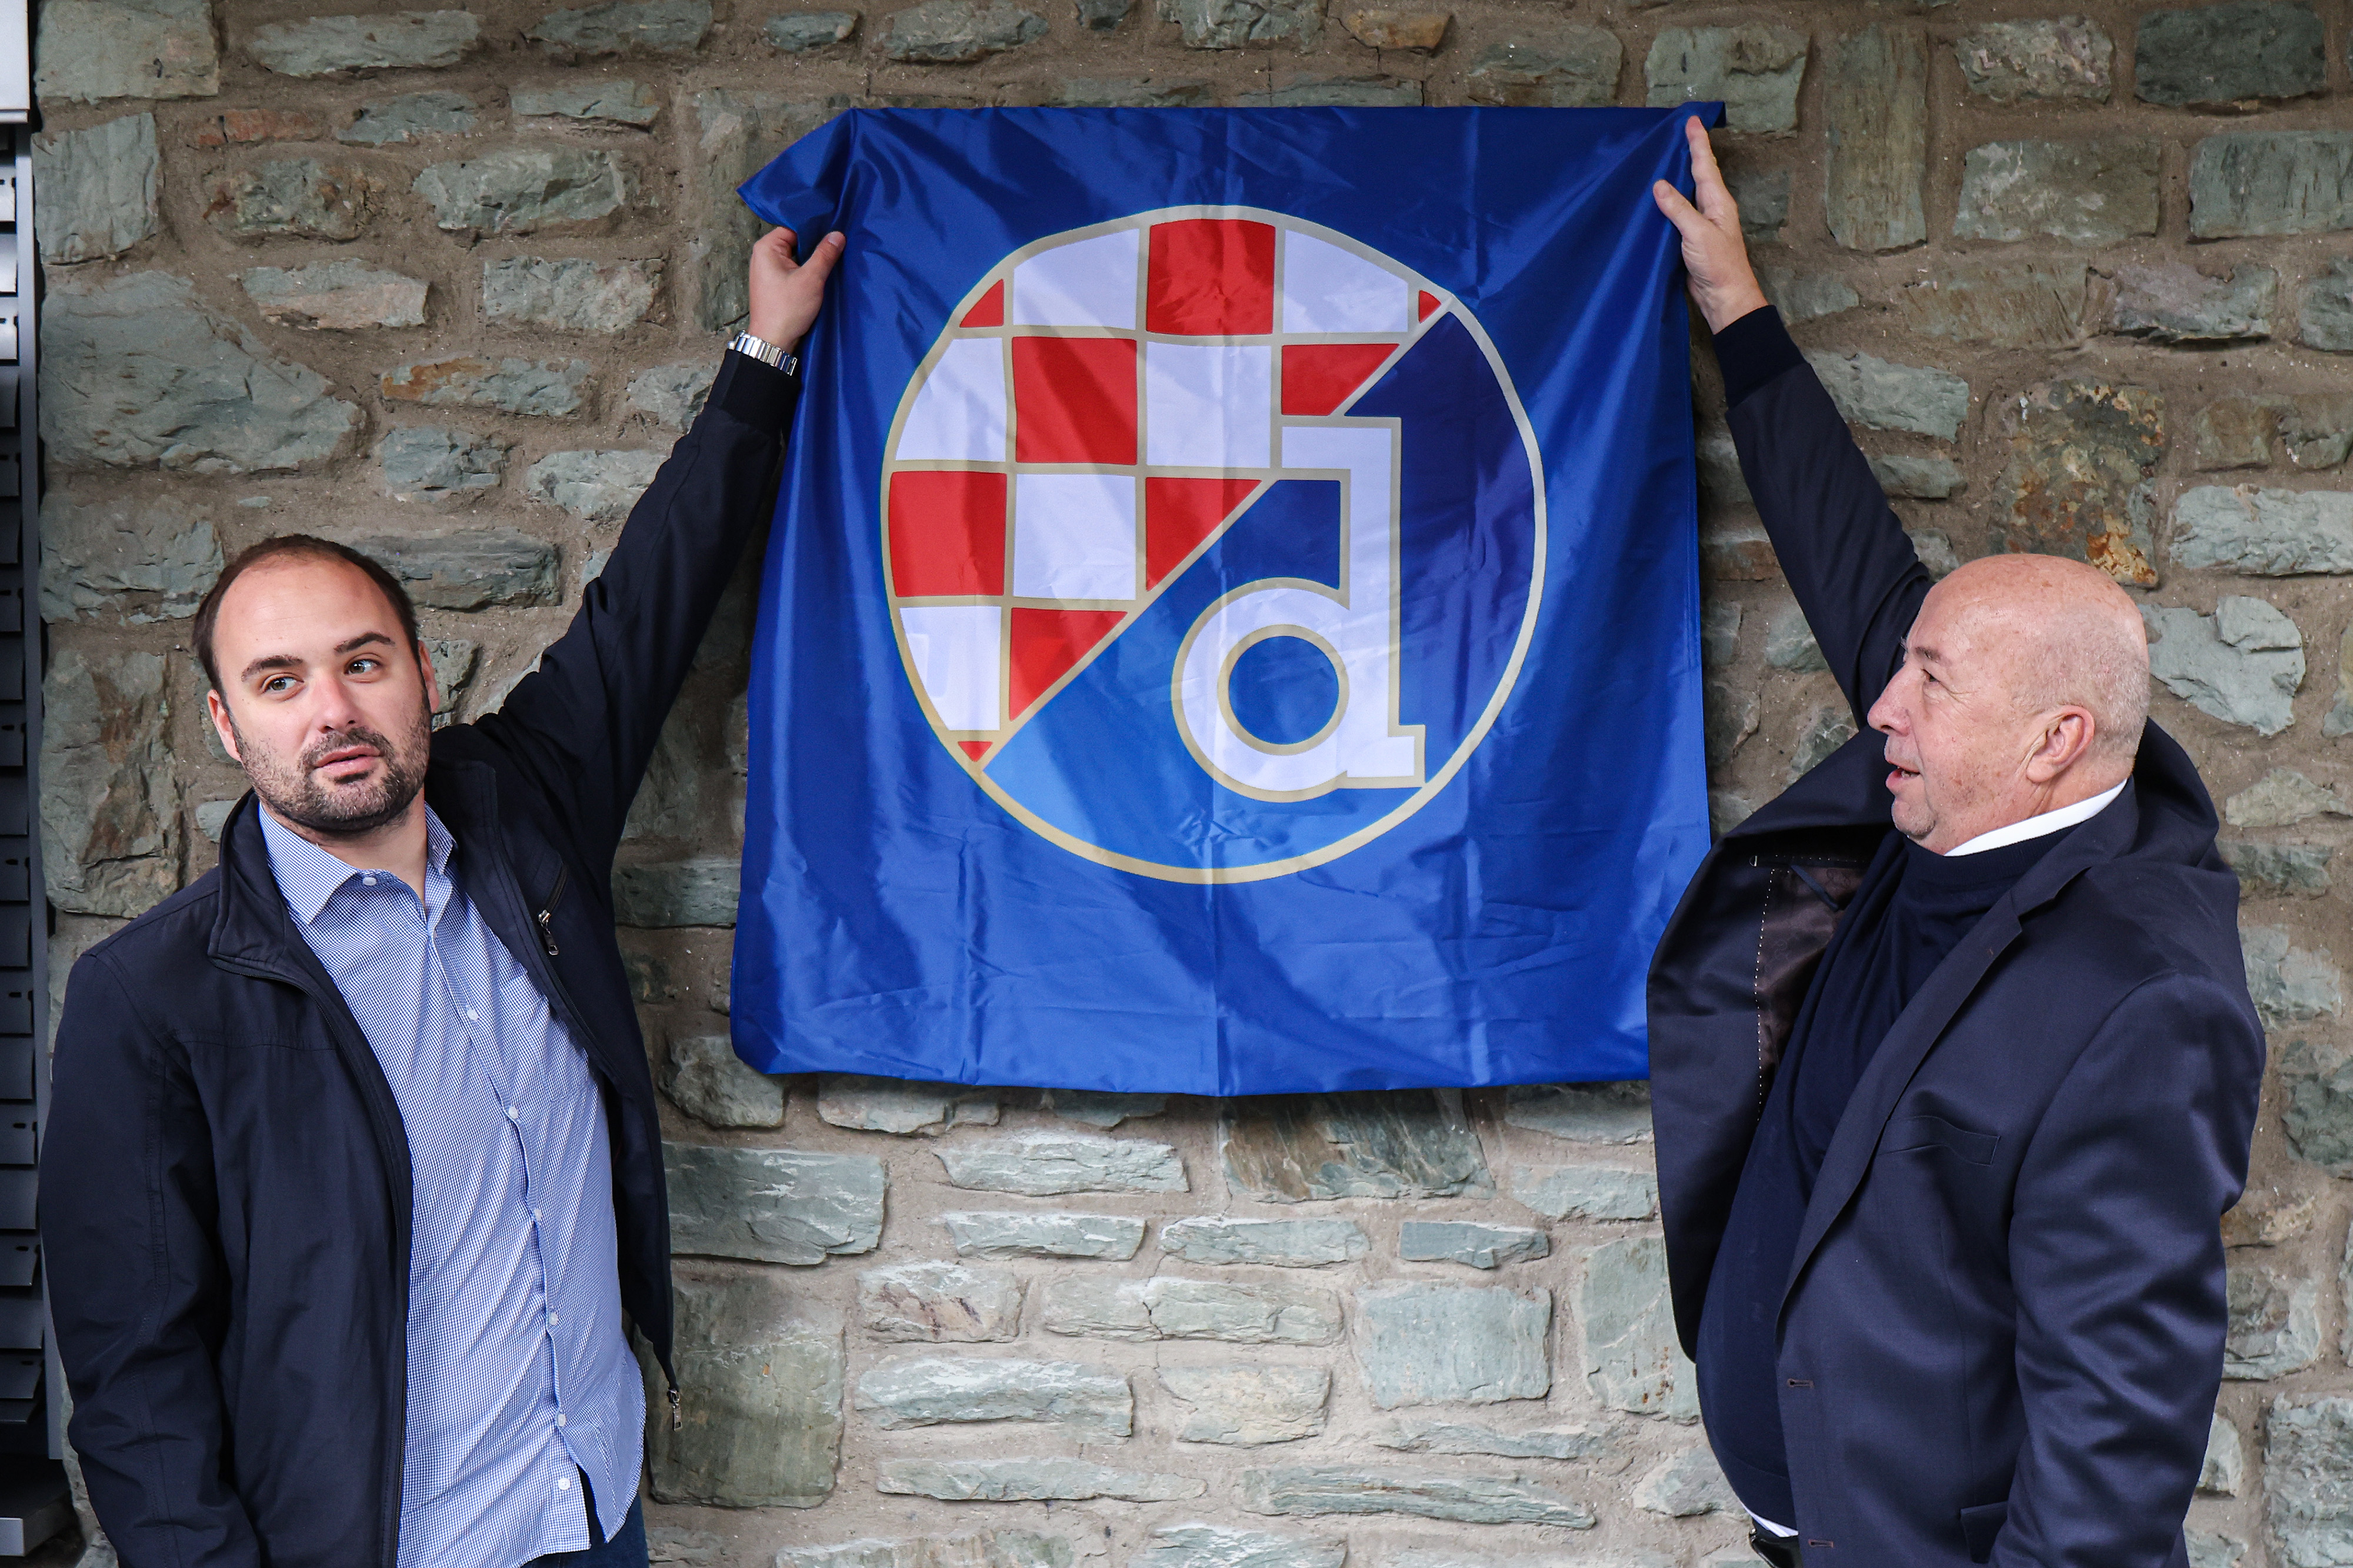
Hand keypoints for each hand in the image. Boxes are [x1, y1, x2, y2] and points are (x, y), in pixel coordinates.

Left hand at [746, 225, 845, 349]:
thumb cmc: (787, 310)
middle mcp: (763, 256)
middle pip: (795, 242)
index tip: (832, 237)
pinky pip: (792, 270)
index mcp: (766, 248)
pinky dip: (805, 273)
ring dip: (810, 263)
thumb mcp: (811, 279)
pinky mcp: (774, 284)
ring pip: (795, 258)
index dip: (813, 232)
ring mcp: (767, 271)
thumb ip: (825, 255)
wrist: (773, 342)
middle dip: (813, 248)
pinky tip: (817, 279)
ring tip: (827, 266)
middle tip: (833, 253)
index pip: (794, 229)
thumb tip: (838, 235)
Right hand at [1651, 116, 1769, 334]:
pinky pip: (1677, 213)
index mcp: (1718, 202)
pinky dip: (1668, 201)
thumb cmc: (1718, 265)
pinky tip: (1657, 198)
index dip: (1698, 143)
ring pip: (1687, 192)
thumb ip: (1679, 209)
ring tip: (1665, 157)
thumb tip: (1659, 185)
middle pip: (1698, 174)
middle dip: (1689, 152)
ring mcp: (1701, 223)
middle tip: (1680, 131)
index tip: (1692, 121)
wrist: (1724, 297)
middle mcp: (1711, 208)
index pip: (1705, 165)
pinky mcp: (1690, 239)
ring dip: (1677, 175)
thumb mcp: (1698, 233)